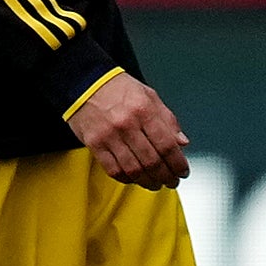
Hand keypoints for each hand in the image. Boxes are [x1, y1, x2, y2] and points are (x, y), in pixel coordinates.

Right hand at [68, 70, 191, 189]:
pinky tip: (134, 178)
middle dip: (166, 176)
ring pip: (134, 169)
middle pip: (152, 161)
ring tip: (155, 183)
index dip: (178, 164)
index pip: (167, 145)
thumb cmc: (117, 88)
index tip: (182, 171)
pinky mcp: (94, 144)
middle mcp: (126, 124)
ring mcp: (109, 135)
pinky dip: (126, 178)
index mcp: (144, 111)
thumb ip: (167, 120)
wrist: (84, 82)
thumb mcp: (149, 96)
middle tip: (171, 181)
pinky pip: (113, 169)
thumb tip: (181, 142)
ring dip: (148, 181)